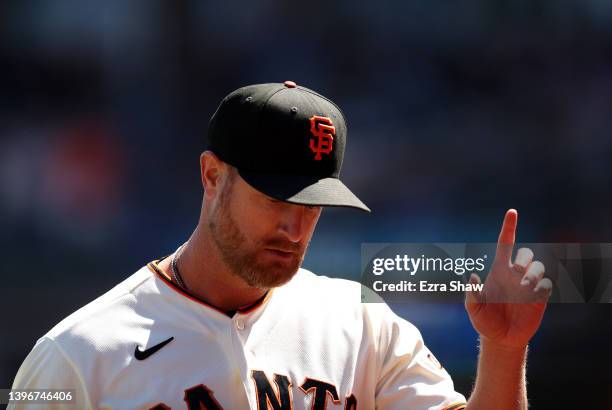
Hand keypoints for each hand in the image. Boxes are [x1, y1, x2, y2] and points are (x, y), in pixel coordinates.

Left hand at [465, 209, 552, 349]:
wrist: (501, 339)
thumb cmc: (484, 321)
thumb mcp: (473, 309)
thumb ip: (472, 294)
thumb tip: (473, 277)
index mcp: (499, 270)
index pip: (505, 243)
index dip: (509, 227)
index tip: (512, 212)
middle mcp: (515, 274)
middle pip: (526, 253)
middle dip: (525, 258)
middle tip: (517, 273)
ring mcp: (528, 285)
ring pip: (539, 266)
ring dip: (533, 274)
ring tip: (524, 287)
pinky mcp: (540, 298)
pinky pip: (547, 284)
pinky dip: (541, 287)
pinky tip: (532, 297)